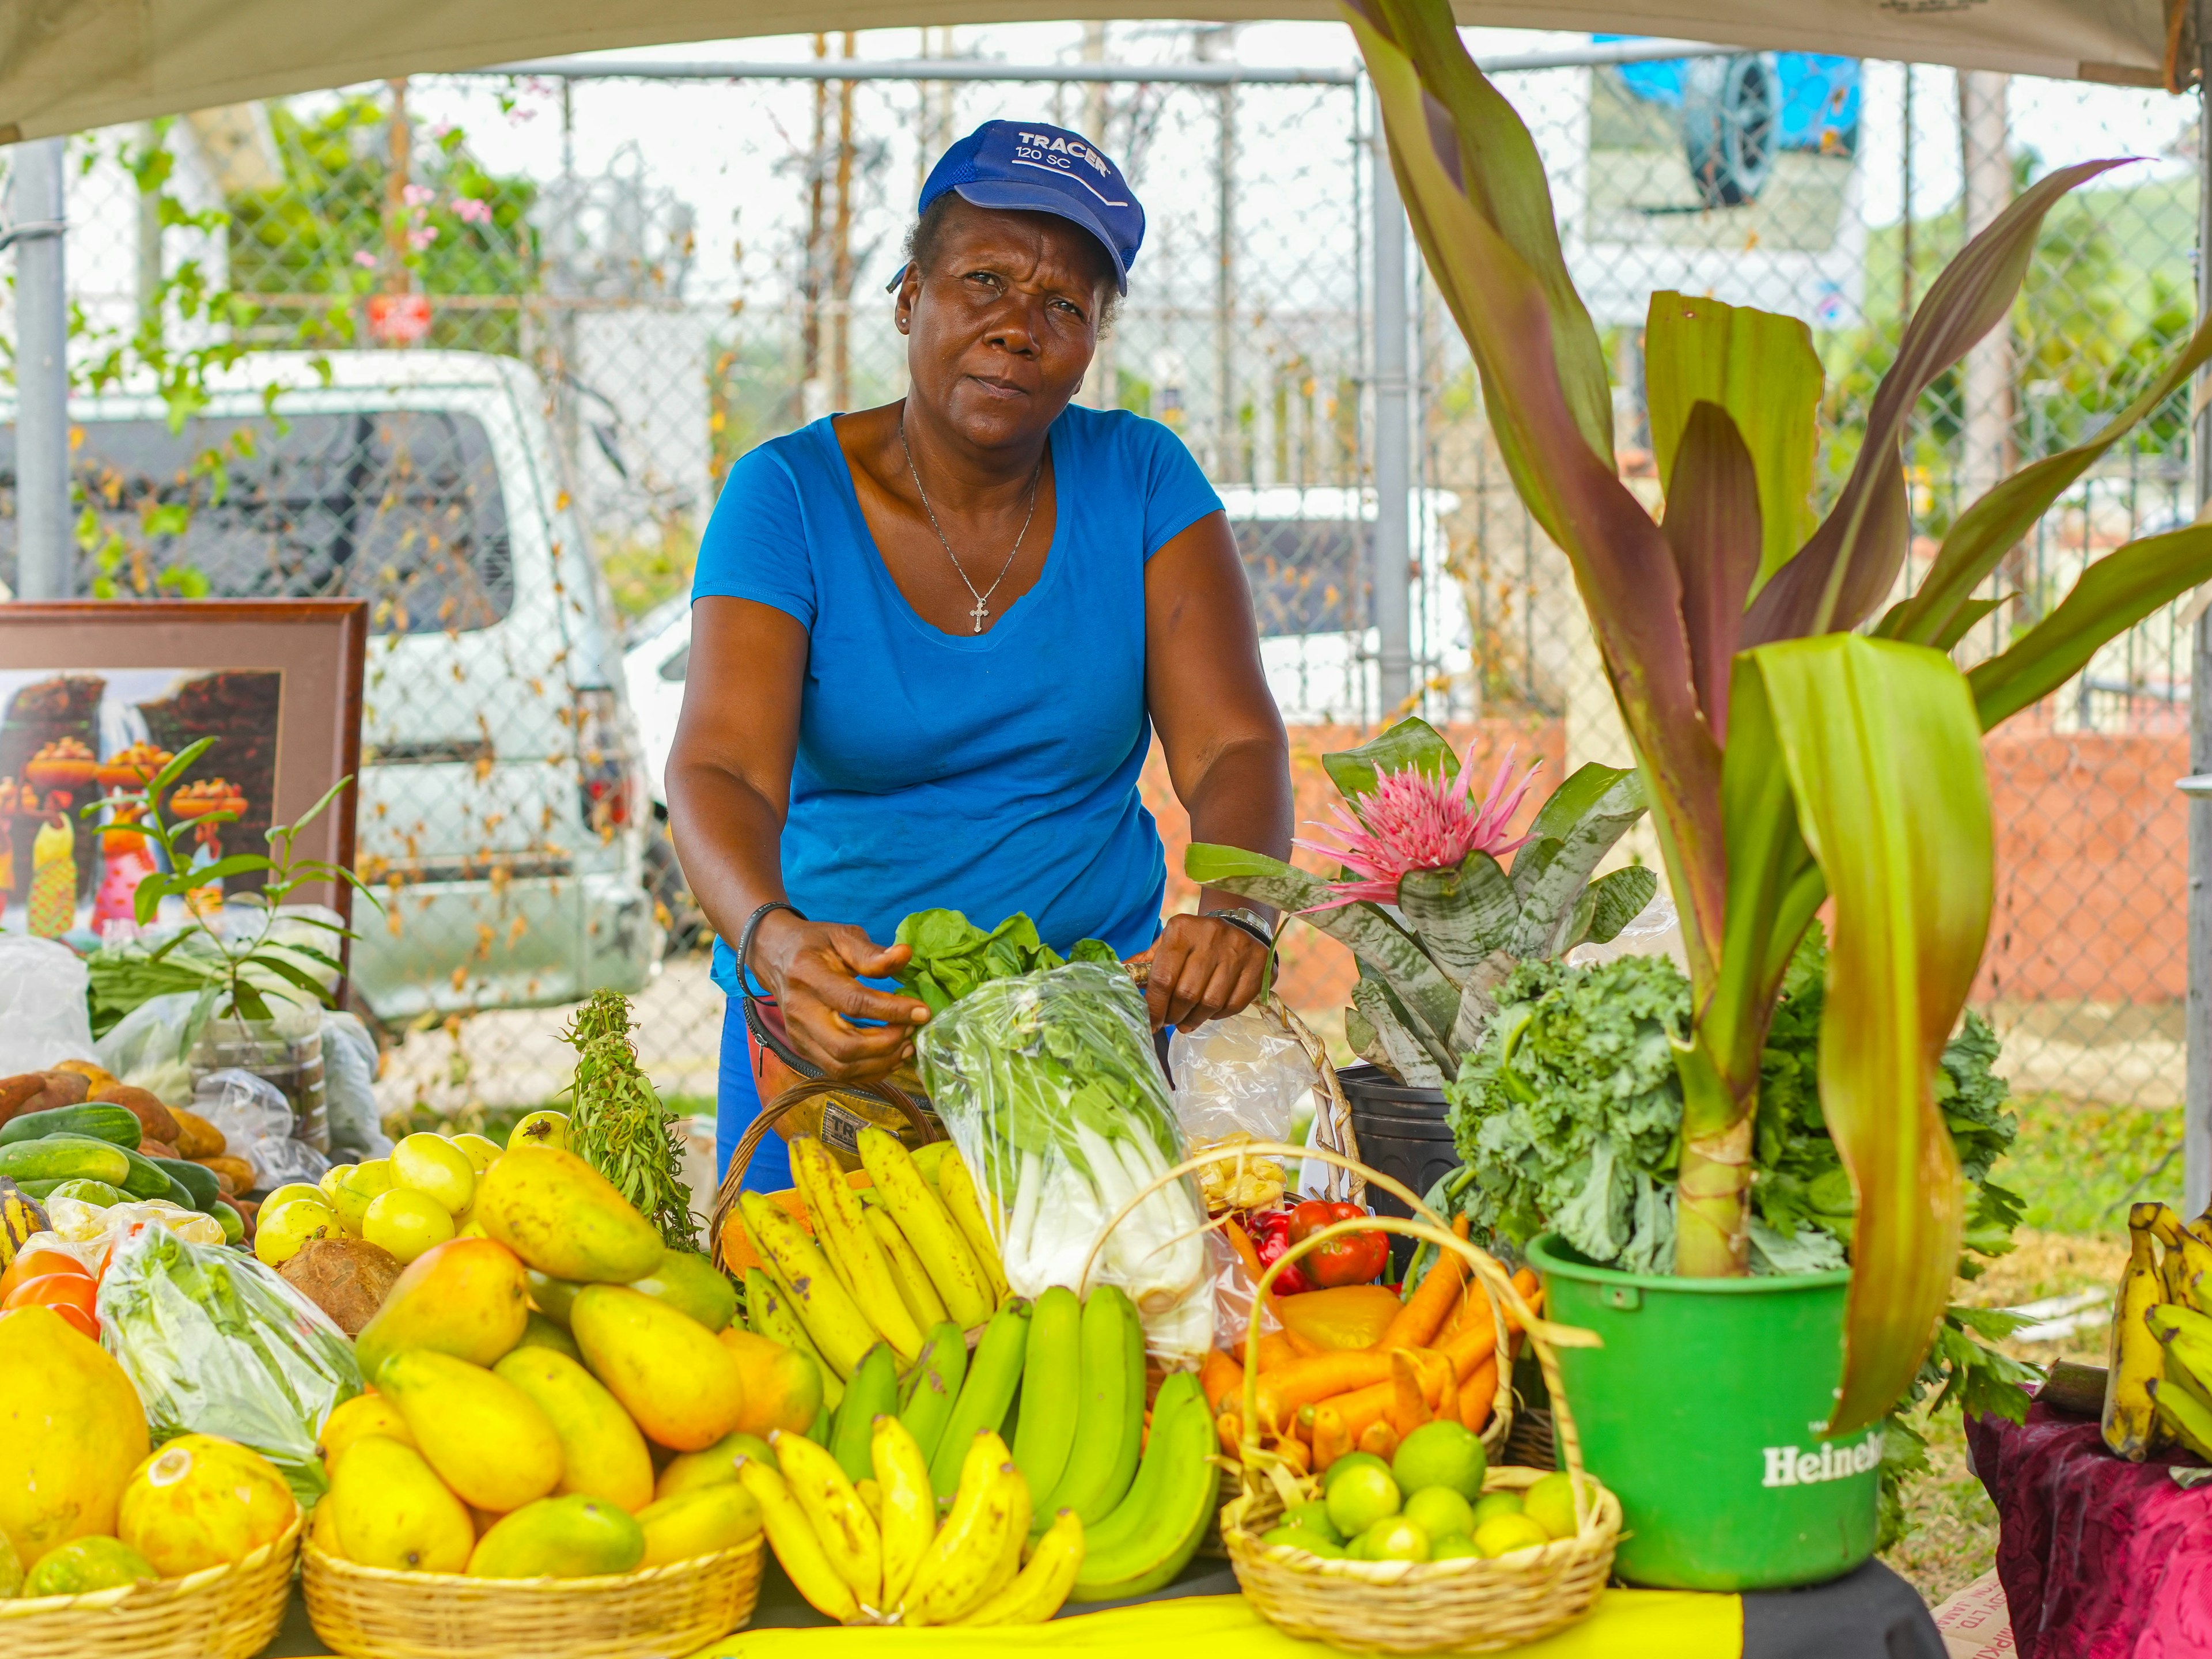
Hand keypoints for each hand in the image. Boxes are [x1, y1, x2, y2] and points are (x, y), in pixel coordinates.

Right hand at [750, 912, 931, 1081]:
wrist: (775, 957)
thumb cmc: (814, 945)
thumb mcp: (841, 936)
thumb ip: (872, 952)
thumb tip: (905, 955)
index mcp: (808, 975)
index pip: (854, 1002)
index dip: (892, 1011)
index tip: (922, 1011)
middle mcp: (800, 1011)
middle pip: (845, 1046)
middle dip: (887, 1044)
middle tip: (912, 1030)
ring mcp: (798, 1035)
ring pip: (841, 1067)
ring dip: (880, 1062)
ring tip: (906, 1045)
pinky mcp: (802, 1049)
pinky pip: (838, 1072)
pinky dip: (869, 1071)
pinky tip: (890, 1056)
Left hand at [1144, 912, 1268, 1031]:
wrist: (1239, 923)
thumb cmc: (1195, 941)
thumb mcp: (1169, 943)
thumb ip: (1145, 963)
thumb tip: (1117, 981)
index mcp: (1181, 930)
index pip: (1163, 978)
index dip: (1155, 1007)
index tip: (1151, 1023)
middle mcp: (1211, 936)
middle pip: (1187, 994)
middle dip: (1174, 1015)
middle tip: (1170, 1022)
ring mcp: (1238, 949)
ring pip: (1211, 1002)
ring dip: (1195, 1020)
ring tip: (1187, 1022)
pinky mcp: (1259, 964)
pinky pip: (1234, 1004)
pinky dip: (1218, 1015)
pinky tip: (1210, 1013)